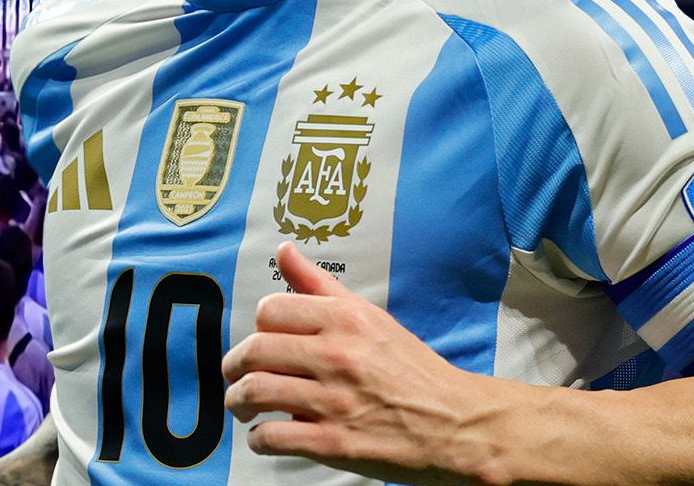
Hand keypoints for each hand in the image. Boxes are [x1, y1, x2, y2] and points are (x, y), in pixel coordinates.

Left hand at [221, 243, 502, 485]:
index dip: (258, 327)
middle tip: (236, 376)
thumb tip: (284, 250)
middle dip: (234, 366)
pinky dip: (259, 438)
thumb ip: (319, 285)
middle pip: (254, 351)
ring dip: (238, 401)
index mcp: (345, 320)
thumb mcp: (370, 316)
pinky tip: (265, 436)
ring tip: (242, 406)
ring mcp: (334, 401)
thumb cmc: (412, 370)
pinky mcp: (335, 443)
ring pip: (255, 392)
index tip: (261, 341)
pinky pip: (273, 437)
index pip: (269, 310)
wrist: (459, 425)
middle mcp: (337, 355)